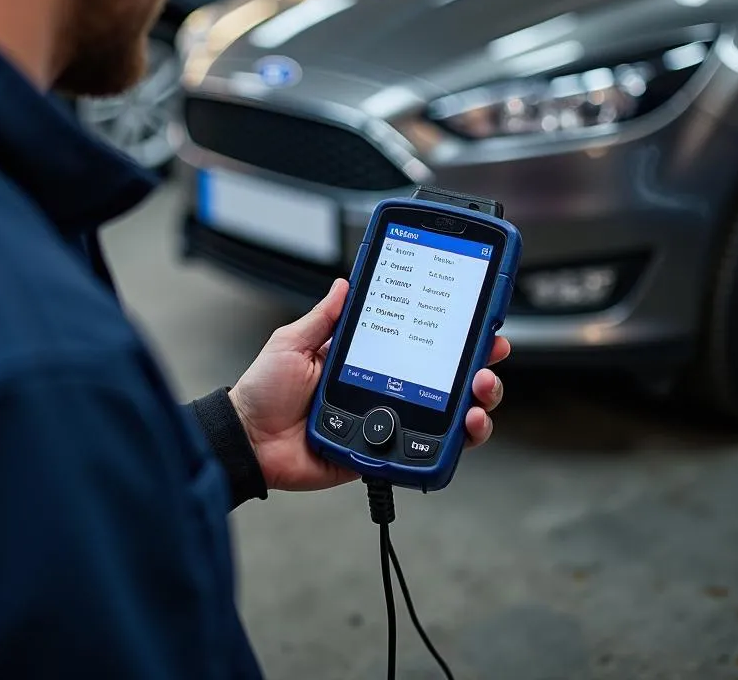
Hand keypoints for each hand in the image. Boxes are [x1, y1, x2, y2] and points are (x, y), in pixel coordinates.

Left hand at [228, 279, 510, 492]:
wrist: (248, 440)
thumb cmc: (264, 392)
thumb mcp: (292, 342)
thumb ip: (324, 317)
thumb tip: (345, 283)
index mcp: (366, 356)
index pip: (418, 340)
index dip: (450, 331)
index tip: (476, 318)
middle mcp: (385, 386)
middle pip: (445, 377)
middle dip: (478, 365)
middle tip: (489, 354)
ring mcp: (390, 420)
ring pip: (448, 415)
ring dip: (476, 403)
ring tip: (479, 393)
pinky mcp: (385, 453)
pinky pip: (427, 450)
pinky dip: (454, 442)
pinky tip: (463, 427)